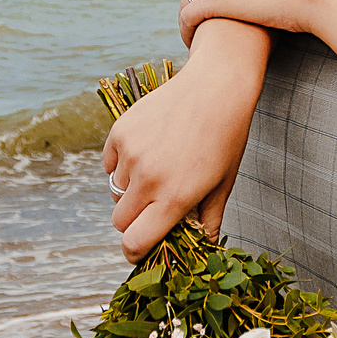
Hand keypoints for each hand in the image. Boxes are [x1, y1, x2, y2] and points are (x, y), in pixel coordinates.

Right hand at [101, 55, 251, 258]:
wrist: (216, 86)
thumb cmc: (226, 137)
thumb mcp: (223, 183)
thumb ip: (208, 221)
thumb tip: (202, 248)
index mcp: (175, 197)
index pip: (135, 242)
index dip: (135, 252)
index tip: (140, 249)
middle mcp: (148, 178)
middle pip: (120, 221)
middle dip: (134, 221)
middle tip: (153, 208)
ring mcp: (131, 154)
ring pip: (116, 190)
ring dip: (131, 190)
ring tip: (159, 169)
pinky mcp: (119, 132)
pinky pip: (110, 164)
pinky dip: (123, 165)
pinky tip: (148, 150)